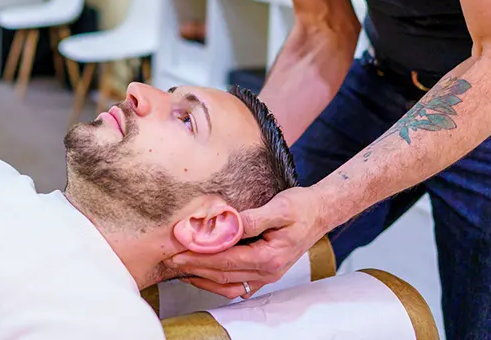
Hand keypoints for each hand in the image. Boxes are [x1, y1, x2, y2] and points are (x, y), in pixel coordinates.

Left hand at [165, 187, 326, 299]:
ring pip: (228, 284)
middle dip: (194, 268)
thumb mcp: (280, 207)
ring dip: (203, 278)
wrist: (320, 212)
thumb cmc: (301, 207)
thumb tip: (229, 223)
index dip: (200, 256)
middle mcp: (268, 271)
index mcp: (270, 257)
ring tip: (180, 268)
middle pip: (223, 275)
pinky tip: (203, 273)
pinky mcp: (265, 270)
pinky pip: (237, 283)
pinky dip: (217, 281)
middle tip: (170, 259)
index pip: (226, 260)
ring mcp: (267, 274)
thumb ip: (253, 218)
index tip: (179, 250)